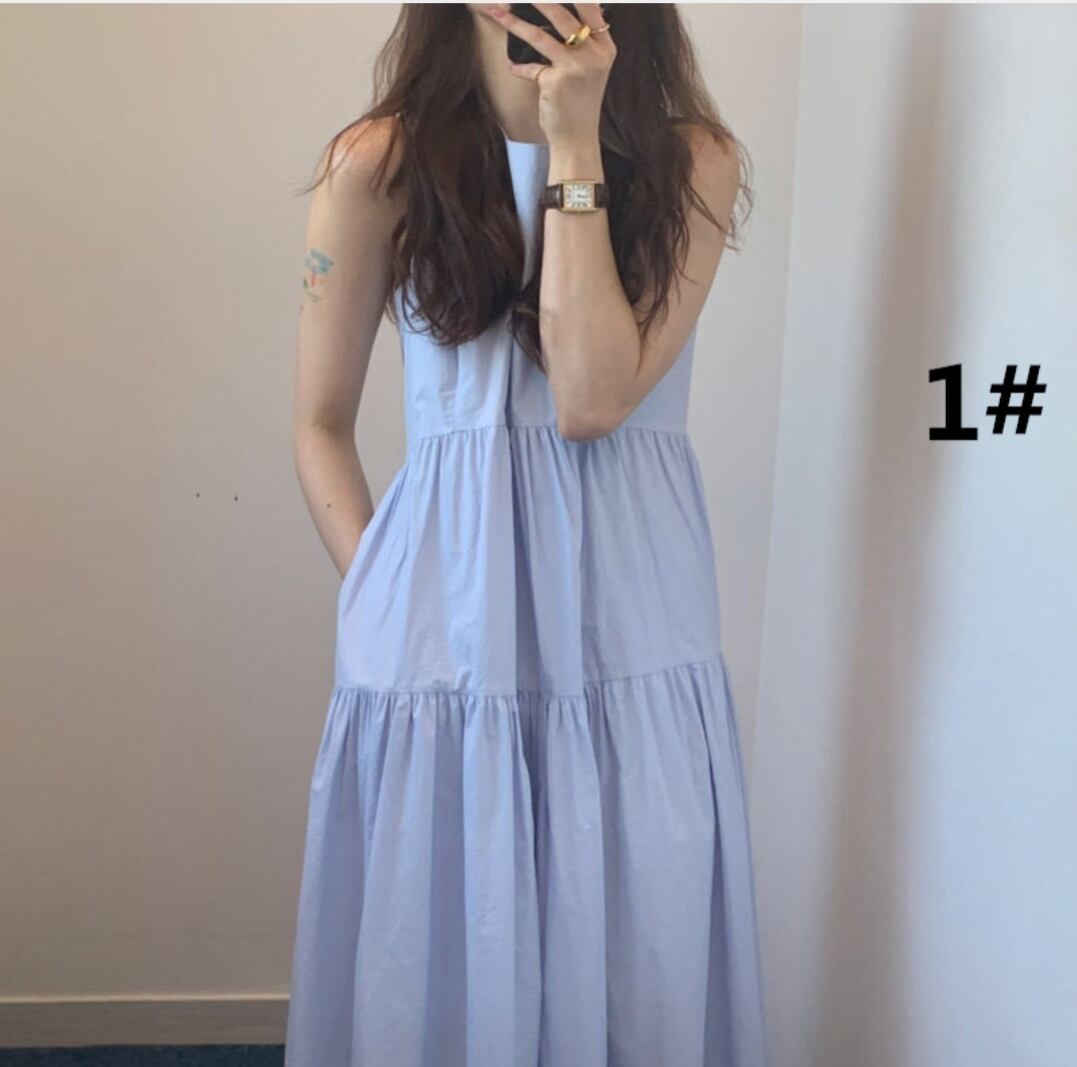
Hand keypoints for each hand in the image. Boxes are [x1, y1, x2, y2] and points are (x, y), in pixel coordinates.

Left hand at [483, 3, 614, 148]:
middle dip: (539, 0)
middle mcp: (594, 54)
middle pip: (562, 14)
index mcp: (605, 47)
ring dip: (514, 22)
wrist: (577, 138)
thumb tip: (555, 11)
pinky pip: (530, 66)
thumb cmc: (580, 103)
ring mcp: (575, 67)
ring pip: (539, 35)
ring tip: (498, 11)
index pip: (590, 6)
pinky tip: (513, 67)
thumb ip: (583, 43)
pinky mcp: (556, 81)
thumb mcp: (590, 69)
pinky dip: (519, 67)